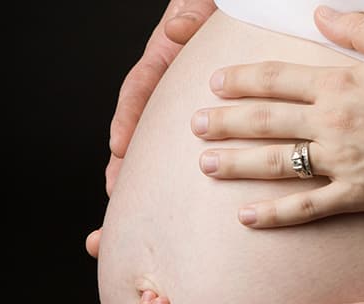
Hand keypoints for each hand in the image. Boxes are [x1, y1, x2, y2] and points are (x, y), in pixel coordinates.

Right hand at [87, 0, 214, 258]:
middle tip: (112, 204)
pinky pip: (186, 158)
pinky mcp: (213, 125)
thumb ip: (191, 14)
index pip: (139, 90)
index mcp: (166, 60)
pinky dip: (179, 186)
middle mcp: (170, 91)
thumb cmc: (220, 8)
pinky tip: (180, 215)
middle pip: (141, 133)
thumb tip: (177, 27)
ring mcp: (186, 110)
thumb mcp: (204, 6)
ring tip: (128, 222)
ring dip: (144, 186)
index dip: (127, 119)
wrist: (251, 9)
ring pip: (160, 152)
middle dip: (123, 169)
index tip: (118, 147)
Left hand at [194, 7, 363, 227]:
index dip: (240, 80)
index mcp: (340, 83)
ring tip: (204, 164)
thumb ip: (357, 27)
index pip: (275, 79)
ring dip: (236, 163)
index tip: (215, 84)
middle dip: (223, 122)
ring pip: (276, 163)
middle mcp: (332, 122)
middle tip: (194, 125)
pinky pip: (307, 207)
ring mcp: (343, 162)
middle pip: (264, 120)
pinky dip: (274, 214)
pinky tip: (246, 216)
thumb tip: (319, 13)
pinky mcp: (359, 195)